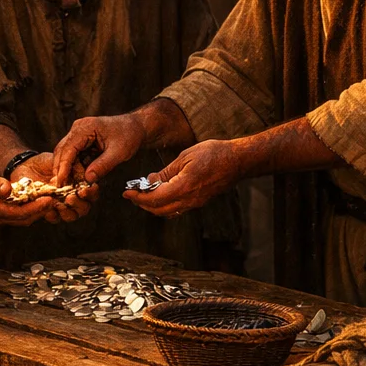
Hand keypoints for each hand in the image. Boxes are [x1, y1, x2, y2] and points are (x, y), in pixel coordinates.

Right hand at [0, 162, 55, 225]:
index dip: (35, 208)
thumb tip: (8, 190)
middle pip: (24, 219)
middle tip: (56, 199)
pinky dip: (31, 210)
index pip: (18, 213)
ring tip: (52, 200)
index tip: (49, 199)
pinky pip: (19, 215)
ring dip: (38, 211)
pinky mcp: (2, 214)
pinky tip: (40, 200)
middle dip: (41, 211)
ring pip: (23, 219)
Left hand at [16, 152, 96, 223]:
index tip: (83, 189)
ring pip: (72, 216)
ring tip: (59, 204)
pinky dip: (52, 215)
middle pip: (84, 208)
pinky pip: (54, 218)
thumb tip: (80, 171)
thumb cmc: (45, 162)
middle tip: (70, 197)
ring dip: (68, 212)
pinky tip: (48, 209)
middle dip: (79, 204)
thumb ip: (71, 166)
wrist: (26, 166)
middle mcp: (73, 196)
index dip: (91, 193)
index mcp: (79, 184)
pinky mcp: (47, 210)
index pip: (92, 193)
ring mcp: (61, 204)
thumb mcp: (60, 159)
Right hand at [52, 112, 146, 185]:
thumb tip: (88, 178)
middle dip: (61, 169)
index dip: (63, 166)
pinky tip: (76, 176)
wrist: (136, 127)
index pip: (68, 149)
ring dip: (67, 168)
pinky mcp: (82, 139)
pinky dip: (74, 166)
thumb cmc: (129, 135)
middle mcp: (78, 128)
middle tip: (61, 186)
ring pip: (66, 153)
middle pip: (62, 150)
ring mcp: (79, 133)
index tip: (60, 182)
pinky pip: (73, 154)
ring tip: (68, 183)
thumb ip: (103, 165)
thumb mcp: (119, 152)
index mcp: (86, 127)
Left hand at [125, 138, 243, 217]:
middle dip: (142, 203)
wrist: (238, 160)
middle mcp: (190, 199)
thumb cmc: (214, 153)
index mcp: (184, 187)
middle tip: (132, 194)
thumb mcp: (184, 157)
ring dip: (153, 206)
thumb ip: (165, 172)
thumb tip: (149, 181)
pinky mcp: (200, 202)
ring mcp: (196, 203)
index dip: (138, 198)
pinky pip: (178, 209)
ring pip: (168, 212)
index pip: (154, 199)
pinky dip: (165, 205)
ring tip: (144, 194)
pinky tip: (160, 193)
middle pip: (159, 210)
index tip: (127, 193)